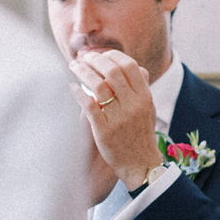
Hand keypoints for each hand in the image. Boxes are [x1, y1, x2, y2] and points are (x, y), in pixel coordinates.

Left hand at [70, 50, 161, 190]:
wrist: (139, 164)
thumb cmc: (140, 134)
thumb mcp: (148, 109)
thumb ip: (141, 87)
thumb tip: (132, 65)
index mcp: (145, 97)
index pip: (129, 66)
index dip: (113, 56)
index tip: (101, 56)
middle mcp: (134, 105)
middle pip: (112, 71)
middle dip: (95, 60)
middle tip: (84, 58)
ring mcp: (119, 118)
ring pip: (98, 85)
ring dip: (83, 72)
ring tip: (74, 67)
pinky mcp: (104, 130)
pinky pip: (88, 105)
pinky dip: (78, 92)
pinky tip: (72, 87)